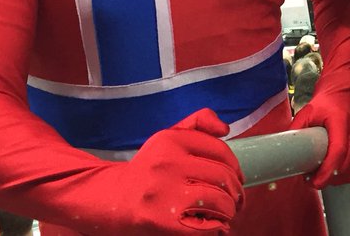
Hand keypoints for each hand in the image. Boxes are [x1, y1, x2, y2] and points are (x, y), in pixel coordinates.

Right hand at [115, 109, 243, 232]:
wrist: (111, 199)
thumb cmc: (148, 170)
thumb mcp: (167, 138)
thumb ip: (197, 124)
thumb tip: (225, 129)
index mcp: (171, 140)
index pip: (220, 151)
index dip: (236, 167)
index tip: (238, 179)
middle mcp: (167, 163)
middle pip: (223, 177)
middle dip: (236, 192)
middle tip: (236, 201)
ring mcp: (164, 192)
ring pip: (219, 201)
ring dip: (229, 210)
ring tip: (227, 213)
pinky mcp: (162, 221)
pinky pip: (206, 225)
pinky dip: (217, 227)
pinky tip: (214, 225)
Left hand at [290, 94, 349, 187]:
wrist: (346, 92)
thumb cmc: (329, 101)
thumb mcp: (309, 111)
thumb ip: (297, 127)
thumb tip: (286, 146)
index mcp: (341, 122)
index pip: (338, 152)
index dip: (327, 171)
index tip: (314, 181)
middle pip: (345, 166)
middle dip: (328, 179)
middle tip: (312, 180)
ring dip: (336, 179)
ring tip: (322, 176)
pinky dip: (346, 175)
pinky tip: (334, 172)